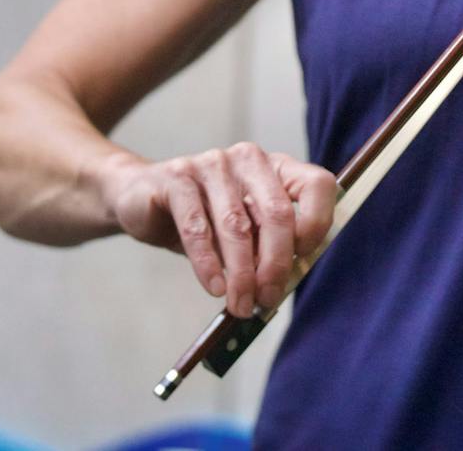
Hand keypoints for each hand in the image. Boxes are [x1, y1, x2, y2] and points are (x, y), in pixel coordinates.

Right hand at [101, 143, 336, 317]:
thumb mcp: (245, 232)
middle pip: (277, 212)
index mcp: (277, 167)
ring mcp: (213, 164)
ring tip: (240, 304)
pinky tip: (214, 287)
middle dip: (275, 263)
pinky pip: (197, 227)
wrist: (144, 200)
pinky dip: (207, 263)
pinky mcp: (177, 177)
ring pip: (236, 225)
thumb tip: (284, 284)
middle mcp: (249, 159)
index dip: (317, 224)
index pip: (316, 185)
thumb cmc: (206, 220)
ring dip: (241, 273)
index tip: (304, 260)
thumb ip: (267, 248)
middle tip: (268, 298)